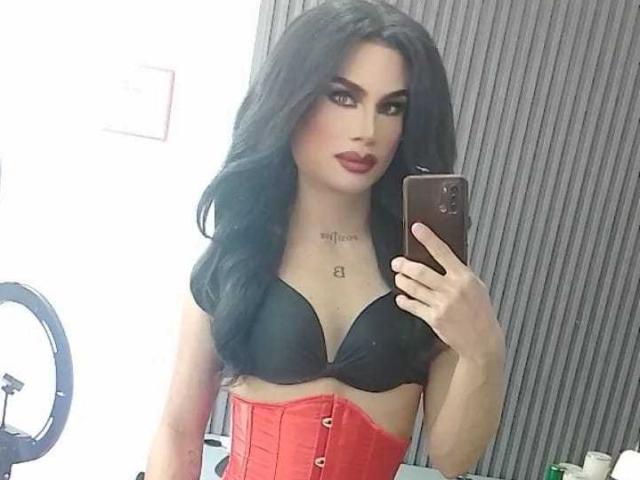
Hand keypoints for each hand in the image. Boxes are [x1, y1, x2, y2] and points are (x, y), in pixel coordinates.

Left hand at [390, 222, 504, 361]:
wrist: (482, 340)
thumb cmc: (480, 312)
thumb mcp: (477, 286)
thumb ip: (460, 273)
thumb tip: (443, 259)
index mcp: (464, 277)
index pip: (443, 252)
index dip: (429, 239)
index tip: (417, 228)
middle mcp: (452, 289)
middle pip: (421, 271)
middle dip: (404, 265)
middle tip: (397, 262)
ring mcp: (442, 304)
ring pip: (414, 288)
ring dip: (402, 281)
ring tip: (398, 277)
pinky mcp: (434, 319)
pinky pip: (413, 306)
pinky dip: (404, 301)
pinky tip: (401, 298)